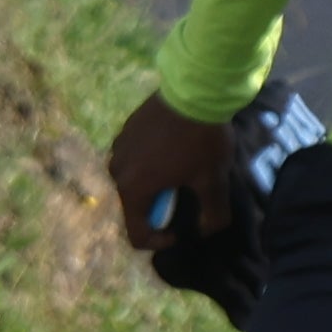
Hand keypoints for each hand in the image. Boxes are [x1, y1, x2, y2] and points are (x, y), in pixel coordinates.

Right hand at [105, 91, 233, 245]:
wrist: (194, 90)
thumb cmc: (201, 141)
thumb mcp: (214, 181)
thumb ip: (213, 214)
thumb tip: (206, 231)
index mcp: (134, 190)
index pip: (136, 235)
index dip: (158, 241)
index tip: (179, 230)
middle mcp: (117, 171)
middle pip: (134, 205)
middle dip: (158, 206)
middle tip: (185, 191)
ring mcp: (118, 147)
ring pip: (133, 180)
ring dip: (152, 183)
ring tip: (179, 167)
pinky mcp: (124, 129)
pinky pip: (133, 157)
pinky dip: (149, 162)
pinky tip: (172, 147)